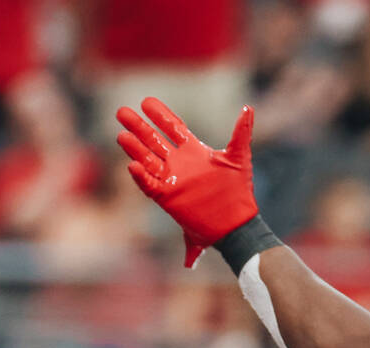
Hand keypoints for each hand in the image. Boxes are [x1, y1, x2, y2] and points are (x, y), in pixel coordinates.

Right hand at [116, 98, 257, 267]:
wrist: (236, 224)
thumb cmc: (239, 191)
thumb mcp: (240, 158)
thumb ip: (241, 133)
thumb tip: (248, 108)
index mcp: (194, 152)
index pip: (173, 128)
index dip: (160, 115)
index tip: (146, 102)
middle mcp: (180, 164)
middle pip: (153, 140)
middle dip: (138, 127)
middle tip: (121, 112)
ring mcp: (172, 180)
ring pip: (146, 160)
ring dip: (134, 148)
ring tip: (121, 135)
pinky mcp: (167, 198)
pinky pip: (149, 184)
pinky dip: (140, 176)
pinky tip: (131, 165)